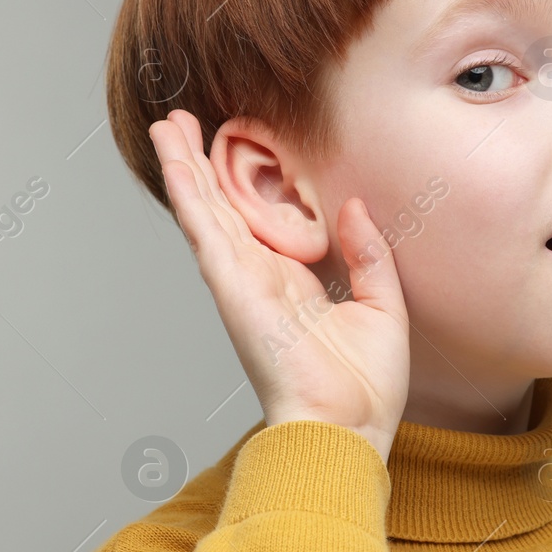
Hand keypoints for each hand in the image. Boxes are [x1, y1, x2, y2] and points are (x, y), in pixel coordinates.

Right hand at [148, 109, 410, 463]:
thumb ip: (369, 255)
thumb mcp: (384, 308)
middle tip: (183, 122)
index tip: (239, 146)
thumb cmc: (365, 389)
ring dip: (183, 165)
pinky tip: (173, 157)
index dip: (244, 185)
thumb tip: (354, 206)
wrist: (347, 430)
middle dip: (201, 165)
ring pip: (205, 210)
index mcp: (293, 285)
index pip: (261, 222)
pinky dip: (187, 190)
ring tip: (166, 124)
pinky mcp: (233, 287)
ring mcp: (241, 282)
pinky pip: (206, 229)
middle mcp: (260, 280)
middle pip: (222, 209)